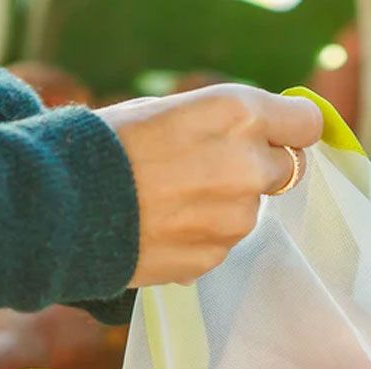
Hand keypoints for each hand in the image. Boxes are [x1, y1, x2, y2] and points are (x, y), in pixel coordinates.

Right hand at [95, 86, 322, 286]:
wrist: (64, 205)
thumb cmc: (110, 146)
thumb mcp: (171, 109)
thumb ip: (226, 124)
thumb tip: (263, 144)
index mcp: (239, 115)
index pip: (305, 124)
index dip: (291, 130)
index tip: (277, 136)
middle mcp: (248, 167)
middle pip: (284, 171)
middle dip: (256, 169)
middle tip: (207, 168)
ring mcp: (235, 219)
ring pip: (250, 211)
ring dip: (224, 206)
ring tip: (171, 199)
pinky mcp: (216, 257)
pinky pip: (222, 244)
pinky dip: (201, 237)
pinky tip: (162, 226)